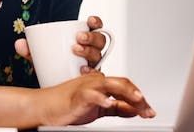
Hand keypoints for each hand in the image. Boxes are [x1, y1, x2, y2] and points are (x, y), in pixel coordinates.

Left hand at [13, 16, 108, 73]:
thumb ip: (29, 49)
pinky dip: (91, 72)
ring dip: (89, 51)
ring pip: (99, 55)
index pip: (95, 28)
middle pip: (100, 41)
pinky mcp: (91, 79)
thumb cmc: (51, 65)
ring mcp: (93, 65)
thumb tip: (19, 44)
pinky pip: (96, 74)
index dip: (96, 22)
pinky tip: (83, 70)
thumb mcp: (40, 55)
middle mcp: (92, 51)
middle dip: (91, 37)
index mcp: (84, 40)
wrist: (52, 84)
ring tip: (75, 51)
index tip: (89, 20)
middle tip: (78, 38)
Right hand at [38, 71, 155, 125]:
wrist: (45, 107)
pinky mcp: (79, 95)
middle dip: (138, 97)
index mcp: (102, 84)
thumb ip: (116, 107)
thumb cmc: (68, 106)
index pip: (125, 87)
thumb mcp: (98, 108)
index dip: (139, 98)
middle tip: (148, 110)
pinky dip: (102, 99)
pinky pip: (93, 95)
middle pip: (122, 84)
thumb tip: (134, 110)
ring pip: (111, 85)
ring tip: (139, 100)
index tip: (149, 110)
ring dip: (127, 92)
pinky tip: (110, 103)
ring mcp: (88, 87)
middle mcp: (96, 82)